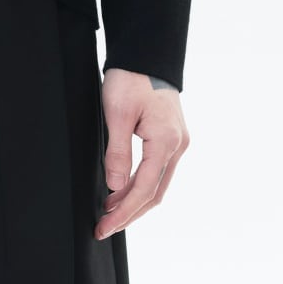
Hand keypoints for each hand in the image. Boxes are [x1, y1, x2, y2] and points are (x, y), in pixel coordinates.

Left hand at [96, 69, 188, 237]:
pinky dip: (140, 186)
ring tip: (109, 213)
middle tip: (104, 228)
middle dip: (129, 214)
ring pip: (158, 184)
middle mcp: (178, 145)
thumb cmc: (131, 78)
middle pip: (155, 193)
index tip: (103, 227)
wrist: (147, 55)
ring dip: (135, 202)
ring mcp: (178, 142)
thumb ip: (117, 153)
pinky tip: (122, 191)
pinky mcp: (172, 138)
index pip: (144, 189)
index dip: (123, 212)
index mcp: (166, 141)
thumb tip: (115, 187)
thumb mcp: (117, 114)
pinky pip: (158, 171)